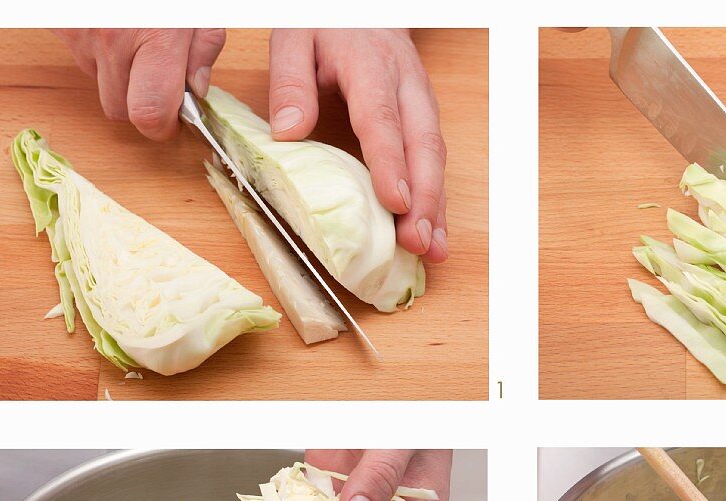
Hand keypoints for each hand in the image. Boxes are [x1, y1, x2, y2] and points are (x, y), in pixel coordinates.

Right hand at [53, 28, 226, 140]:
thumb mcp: (200, 7)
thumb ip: (204, 48)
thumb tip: (197, 89)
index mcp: (154, 39)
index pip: (149, 115)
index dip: (163, 125)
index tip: (174, 118)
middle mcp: (112, 42)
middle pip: (121, 111)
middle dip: (142, 105)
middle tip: (159, 82)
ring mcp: (81, 35)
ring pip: (101, 86)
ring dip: (121, 78)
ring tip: (137, 43)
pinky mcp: (62, 26)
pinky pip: (83, 59)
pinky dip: (101, 55)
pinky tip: (116, 29)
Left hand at [268, 29, 448, 262]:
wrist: (367, 9)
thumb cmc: (328, 25)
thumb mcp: (294, 37)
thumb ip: (291, 82)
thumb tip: (288, 133)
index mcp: (371, 66)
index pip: (382, 119)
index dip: (391, 162)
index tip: (395, 202)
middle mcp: (407, 88)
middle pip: (423, 146)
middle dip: (424, 198)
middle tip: (416, 241)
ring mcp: (422, 106)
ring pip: (436, 159)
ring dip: (435, 207)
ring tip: (431, 250)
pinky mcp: (426, 121)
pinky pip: (435, 164)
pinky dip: (436, 202)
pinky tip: (433, 234)